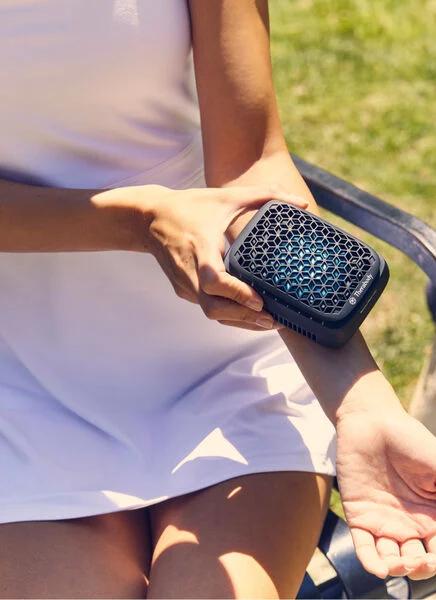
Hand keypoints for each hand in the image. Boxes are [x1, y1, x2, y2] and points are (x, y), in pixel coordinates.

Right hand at [136, 184, 306, 329]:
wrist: (148, 219)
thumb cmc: (190, 206)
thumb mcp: (226, 197)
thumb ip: (265, 196)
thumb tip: (302, 203)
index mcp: (200, 247)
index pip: (214, 280)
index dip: (237, 294)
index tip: (260, 301)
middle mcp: (189, 271)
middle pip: (213, 307)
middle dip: (244, 318)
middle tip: (274, 320)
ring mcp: (184, 284)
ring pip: (211, 313)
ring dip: (239, 321)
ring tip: (268, 322)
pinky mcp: (182, 290)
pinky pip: (207, 308)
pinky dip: (228, 314)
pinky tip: (249, 313)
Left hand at [336, 379, 435, 579]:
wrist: (371, 421)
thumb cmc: (409, 439)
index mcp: (433, 514)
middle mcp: (410, 524)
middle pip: (418, 560)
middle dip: (419, 567)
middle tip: (418, 561)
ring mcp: (384, 522)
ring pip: (391, 559)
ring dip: (396, 569)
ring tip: (398, 563)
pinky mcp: (359, 516)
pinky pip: (364, 546)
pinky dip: (371, 562)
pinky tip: (379, 568)